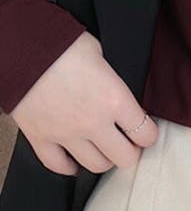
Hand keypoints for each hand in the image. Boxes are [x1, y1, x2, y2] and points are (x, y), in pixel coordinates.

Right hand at [8, 30, 158, 175]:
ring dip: (103, 159)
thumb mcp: (102, 56)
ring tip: (103, 149)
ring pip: (95, 165)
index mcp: (115, 100)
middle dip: (129, 151)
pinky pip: (57, 165)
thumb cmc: (63, 44)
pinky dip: (68, 166)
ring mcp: (66, 133)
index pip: (146, 134)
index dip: (148, 134)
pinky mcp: (40, 138)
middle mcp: (94, 122)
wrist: (22, 48)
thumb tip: (115, 88)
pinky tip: (74, 161)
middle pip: (125, 157)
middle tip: (127, 143)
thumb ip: (112, 79)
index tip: (145, 131)